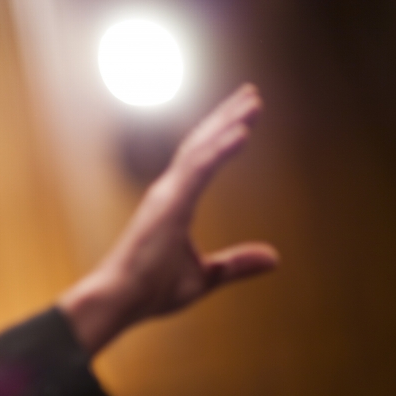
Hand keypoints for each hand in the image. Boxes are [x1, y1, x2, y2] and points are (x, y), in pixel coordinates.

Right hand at [60, 84, 278, 352]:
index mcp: (174, 203)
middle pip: (201, 144)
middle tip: (251, 93)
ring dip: (228, 123)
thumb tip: (275, 257)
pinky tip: (241, 133)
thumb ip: (237, 263)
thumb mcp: (205, 276)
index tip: (243, 115)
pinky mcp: (169, 205)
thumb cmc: (150, 290)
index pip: (201, 160)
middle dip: (226, 117)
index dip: (221, 134)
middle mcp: (168, 191)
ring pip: (201, 150)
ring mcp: (166, 195)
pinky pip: (199, 170)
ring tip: (252, 102)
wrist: (119, 301)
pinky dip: (220, 150)